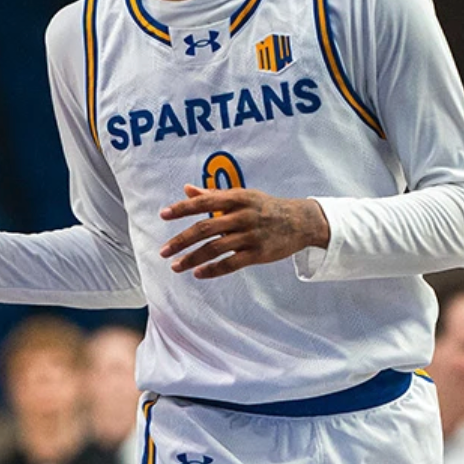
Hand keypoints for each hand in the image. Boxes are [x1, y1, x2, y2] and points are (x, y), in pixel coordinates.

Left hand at [159, 184, 330, 278]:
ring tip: (175, 266)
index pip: (204, 202)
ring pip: (215, 248)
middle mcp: (242, 215)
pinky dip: (213, 269)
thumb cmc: (265, 206)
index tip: (163, 215)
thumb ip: (213, 194)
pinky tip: (198, 273)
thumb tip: (186, 190)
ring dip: (192, 258)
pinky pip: (231, 264)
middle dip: (181, 240)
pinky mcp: (258, 253)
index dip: (182, 208)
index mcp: (237, 198)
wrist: (300, 221)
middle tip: (163, 251)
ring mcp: (251, 235)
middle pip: (206, 228)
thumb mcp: (242, 196)